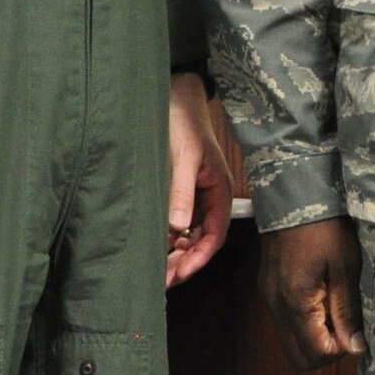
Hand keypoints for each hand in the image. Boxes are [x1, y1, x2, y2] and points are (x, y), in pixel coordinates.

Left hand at [165, 75, 231, 284]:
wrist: (176, 96)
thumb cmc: (184, 123)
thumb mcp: (182, 158)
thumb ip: (181, 193)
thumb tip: (177, 229)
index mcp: (220, 190)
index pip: (214, 235)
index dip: (198, 258)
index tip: (179, 274)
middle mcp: (211, 196)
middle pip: (202, 239)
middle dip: (184, 260)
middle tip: (161, 278)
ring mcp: (196, 194)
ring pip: (189, 233)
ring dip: (175, 251)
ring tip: (155, 266)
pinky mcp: (182, 190)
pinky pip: (178, 220)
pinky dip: (168, 235)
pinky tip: (154, 243)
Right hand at [260, 216, 366, 370]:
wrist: (295, 190)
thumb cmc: (324, 223)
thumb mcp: (344, 264)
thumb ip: (347, 308)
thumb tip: (354, 346)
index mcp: (295, 301)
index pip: (314, 353)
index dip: (339, 349)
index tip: (355, 330)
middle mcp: (276, 304)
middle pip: (298, 356)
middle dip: (326, 349)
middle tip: (346, 324)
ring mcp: (270, 296)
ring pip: (291, 339)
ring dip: (315, 334)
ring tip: (336, 304)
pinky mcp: (269, 285)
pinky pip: (286, 319)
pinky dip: (305, 319)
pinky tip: (323, 293)